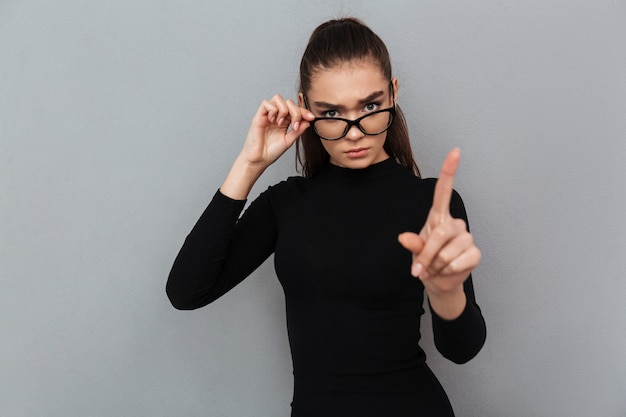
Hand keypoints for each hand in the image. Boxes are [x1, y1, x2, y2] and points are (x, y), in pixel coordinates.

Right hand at [240, 94, 314, 168]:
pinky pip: (266, 103)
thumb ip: (298, 131)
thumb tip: (308, 121)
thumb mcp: (289, 141)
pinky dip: (272, 110)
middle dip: (295, 112)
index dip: (304, 111)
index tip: (311, 118)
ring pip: (278, 98)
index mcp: (284, 122)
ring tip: (280, 124)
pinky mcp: (259, 116)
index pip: (295, 110)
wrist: (259, 160)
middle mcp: (276, 116)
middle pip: (289, 102)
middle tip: (294, 126)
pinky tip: (272, 121)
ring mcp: (268, 115)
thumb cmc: (271, 152)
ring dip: (283, 110)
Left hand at [398, 148, 480, 296]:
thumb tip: (403, 238)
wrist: (438, 281)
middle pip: (440, 234)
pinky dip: (447, 271)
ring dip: (436, 266)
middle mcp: (454, 223)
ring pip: (448, 252)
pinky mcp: (475, 253)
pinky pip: (459, 262)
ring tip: (434, 268)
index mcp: (438, 217)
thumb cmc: (425, 261)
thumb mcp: (415, 251)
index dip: (449, 171)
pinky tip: (446, 271)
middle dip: (426, 255)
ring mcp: (467, 237)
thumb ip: (413, 244)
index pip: (444, 190)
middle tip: (419, 269)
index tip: (455, 152)